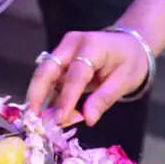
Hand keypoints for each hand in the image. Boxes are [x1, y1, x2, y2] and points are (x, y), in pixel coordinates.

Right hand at [26, 30, 150, 126]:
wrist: (128, 44)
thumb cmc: (130, 60)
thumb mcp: (126, 80)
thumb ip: (104, 99)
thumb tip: (88, 119)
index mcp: (92, 46)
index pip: (75, 75)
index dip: (66, 98)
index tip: (60, 119)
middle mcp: (71, 44)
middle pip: (47, 69)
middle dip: (37, 94)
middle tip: (34, 117)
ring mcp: (62, 51)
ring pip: (42, 74)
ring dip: (38, 96)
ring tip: (38, 118)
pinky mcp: (58, 60)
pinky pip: (47, 78)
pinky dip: (45, 95)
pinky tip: (46, 111)